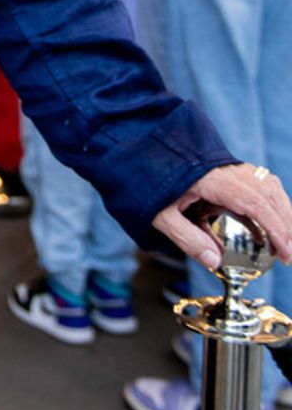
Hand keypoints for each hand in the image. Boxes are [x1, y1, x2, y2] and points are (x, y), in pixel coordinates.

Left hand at [153, 164, 291, 270]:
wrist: (133, 147)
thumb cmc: (143, 178)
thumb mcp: (160, 214)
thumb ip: (187, 239)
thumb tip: (215, 262)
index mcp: (211, 178)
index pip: (256, 203)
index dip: (277, 229)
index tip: (287, 254)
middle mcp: (225, 168)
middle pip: (269, 193)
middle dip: (285, 224)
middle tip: (289, 255)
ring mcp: (227, 166)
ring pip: (267, 186)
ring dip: (280, 213)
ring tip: (283, 245)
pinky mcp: (225, 170)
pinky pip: (256, 185)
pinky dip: (267, 206)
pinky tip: (264, 232)